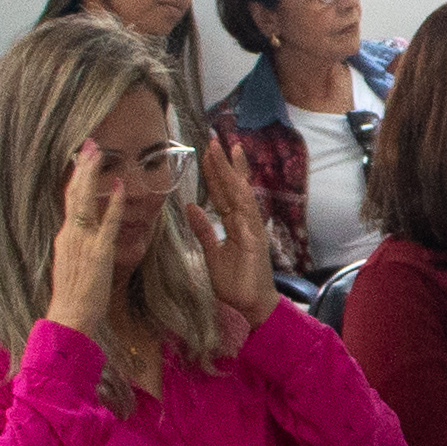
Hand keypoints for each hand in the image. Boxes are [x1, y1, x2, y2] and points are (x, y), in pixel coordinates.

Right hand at [44, 155, 124, 335]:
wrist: (69, 316)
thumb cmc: (73, 294)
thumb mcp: (70, 263)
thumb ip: (76, 245)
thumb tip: (80, 232)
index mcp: (65, 235)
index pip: (69, 199)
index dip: (76, 176)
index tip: (81, 156)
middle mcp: (71, 233)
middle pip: (74, 192)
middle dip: (83, 166)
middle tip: (90, 142)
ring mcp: (84, 241)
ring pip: (87, 200)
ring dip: (93, 174)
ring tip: (99, 152)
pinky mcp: (99, 252)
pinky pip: (108, 222)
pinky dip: (115, 203)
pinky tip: (120, 186)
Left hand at [194, 142, 280, 325]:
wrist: (252, 305)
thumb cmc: (235, 282)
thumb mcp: (212, 253)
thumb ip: (203, 230)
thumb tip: (191, 206)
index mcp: (235, 224)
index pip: (224, 193)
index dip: (217, 173)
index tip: (209, 152)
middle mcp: (246, 222)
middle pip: (234, 187)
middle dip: (224, 164)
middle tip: (215, 139)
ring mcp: (252, 229)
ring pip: (241, 194)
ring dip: (232, 172)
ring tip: (224, 151)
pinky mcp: (255, 240)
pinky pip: (246, 215)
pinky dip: (239, 198)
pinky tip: (232, 184)